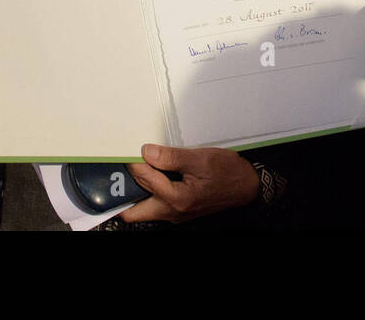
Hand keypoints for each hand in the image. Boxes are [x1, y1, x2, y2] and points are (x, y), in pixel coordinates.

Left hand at [119, 144, 259, 222]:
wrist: (248, 187)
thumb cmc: (229, 173)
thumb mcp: (201, 159)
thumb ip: (171, 157)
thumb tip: (147, 153)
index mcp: (177, 199)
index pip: (144, 180)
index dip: (134, 163)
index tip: (128, 150)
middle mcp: (173, 212)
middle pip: (134, 211)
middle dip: (121, 194)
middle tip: (116, 173)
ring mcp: (176, 214)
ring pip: (144, 209)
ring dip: (135, 193)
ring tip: (132, 171)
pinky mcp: (180, 211)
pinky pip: (156, 205)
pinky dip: (149, 193)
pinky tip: (152, 176)